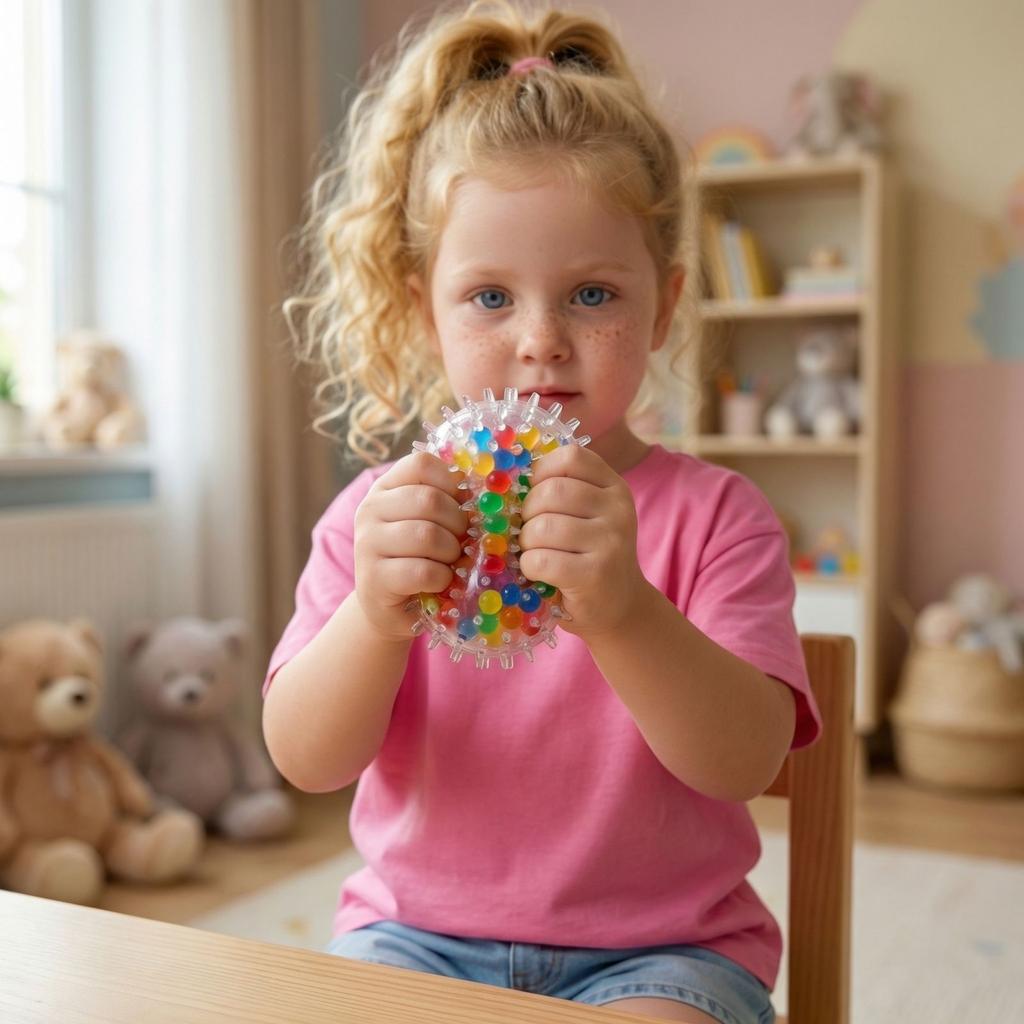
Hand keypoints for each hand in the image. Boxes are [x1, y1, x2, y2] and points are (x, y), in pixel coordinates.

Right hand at [354, 452, 468, 642]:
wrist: (390, 608)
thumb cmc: (419, 559)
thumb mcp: (430, 522)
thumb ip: (447, 501)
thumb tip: (484, 489)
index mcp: (385, 488)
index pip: (421, 464)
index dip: (451, 482)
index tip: (461, 503)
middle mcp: (370, 510)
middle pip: (429, 500)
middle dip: (458, 524)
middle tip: (462, 541)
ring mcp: (367, 544)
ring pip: (427, 535)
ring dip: (451, 553)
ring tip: (450, 563)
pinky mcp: (374, 579)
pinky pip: (424, 571)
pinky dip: (443, 579)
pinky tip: (440, 582)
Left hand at [518, 445, 651, 638]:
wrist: (620, 607)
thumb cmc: (590, 556)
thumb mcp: (589, 516)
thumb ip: (562, 492)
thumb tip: (508, 479)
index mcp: (614, 488)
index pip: (571, 457)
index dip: (541, 472)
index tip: (535, 495)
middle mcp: (617, 510)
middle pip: (552, 491)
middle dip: (527, 513)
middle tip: (530, 533)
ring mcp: (610, 542)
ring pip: (543, 526)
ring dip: (526, 543)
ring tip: (535, 553)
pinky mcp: (595, 574)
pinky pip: (541, 559)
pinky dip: (529, 567)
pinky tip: (539, 573)